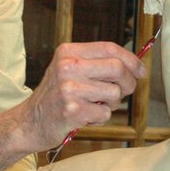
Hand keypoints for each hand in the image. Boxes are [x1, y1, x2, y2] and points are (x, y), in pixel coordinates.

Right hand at [25, 41, 145, 149]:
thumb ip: (95, 64)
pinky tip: (85, 117)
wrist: (29, 122)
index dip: (131, 59)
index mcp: (68, 52)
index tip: (140, 71)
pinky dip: (100, 118)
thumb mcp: (68, 70)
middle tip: (123, 92)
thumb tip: (134, 66)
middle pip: (117, 68)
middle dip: (128, 83)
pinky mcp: (72, 110)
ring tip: (94, 105)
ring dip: (110, 104)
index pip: (109, 48)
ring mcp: (69, 88)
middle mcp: (68, 67)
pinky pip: (104, 113)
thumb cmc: (54, 96)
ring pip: (114, 93)